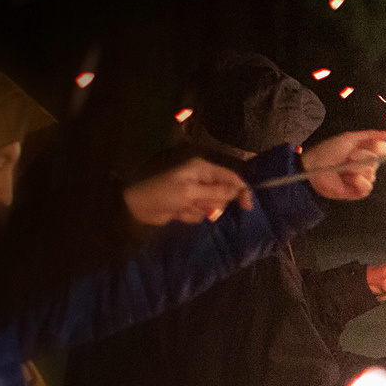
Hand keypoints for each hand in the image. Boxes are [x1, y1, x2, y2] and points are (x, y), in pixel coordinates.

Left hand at [125, 155, 251, 224]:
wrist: (137, 207)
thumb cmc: (162, 194)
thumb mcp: (189, 192)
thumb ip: (216, 191)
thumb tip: (238, 191)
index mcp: (203, 170)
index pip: (232, 178)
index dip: (242, 191)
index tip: (247, 207)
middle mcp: (203, 180)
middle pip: (224, 194)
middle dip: (212, 203)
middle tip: (195, 203)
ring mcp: (197, 194)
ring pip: (213, 207)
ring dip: (200, 210)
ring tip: (183, 207)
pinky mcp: (191, 206)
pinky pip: (202, 214)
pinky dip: (191, 216)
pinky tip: (178, 213)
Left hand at [301, 129, 385, 200]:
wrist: (314, 166)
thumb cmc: (328, 151)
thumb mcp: (350, 138)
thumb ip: (371, 135)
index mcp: (367, 152)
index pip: (385, 150)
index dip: (378, 147)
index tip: (366, 144)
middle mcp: (367, 165)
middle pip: (377, 161)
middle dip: (361, 156)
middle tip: (347, 156)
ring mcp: (363, 178)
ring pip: (371, 173)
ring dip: (354, 169)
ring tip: (342, 168)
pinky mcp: (358, 191)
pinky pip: (367, 186)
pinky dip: (357, 181)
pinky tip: (347, 179)